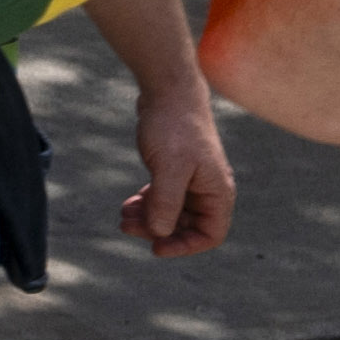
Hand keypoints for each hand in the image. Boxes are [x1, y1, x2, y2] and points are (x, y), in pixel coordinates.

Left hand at [118, 85, 238, 257]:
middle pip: (186, 225)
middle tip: (125, 226)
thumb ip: (166, 202)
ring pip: (172, 211)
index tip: (155, 248)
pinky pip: (163, 196)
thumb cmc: (174, 128)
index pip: (210, 234)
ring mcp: (192, 179)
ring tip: (122, 218)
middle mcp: (208, 189)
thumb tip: (160, 233)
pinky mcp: (175, 169)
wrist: (167, 91)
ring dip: (148, 218)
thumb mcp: (169, 168)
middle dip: (157, 229)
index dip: (184, 246)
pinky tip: (128, 205)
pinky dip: (147, 203)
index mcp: (217, 192)